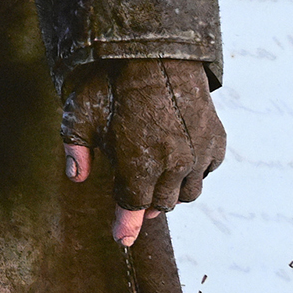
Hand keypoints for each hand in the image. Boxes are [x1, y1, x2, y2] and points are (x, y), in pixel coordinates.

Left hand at [62, 59, 225, 246]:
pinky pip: (207, 170)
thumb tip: (76, 177)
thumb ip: (76, 148)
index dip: (125, 223)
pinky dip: (193, 173)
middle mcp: (174, 163)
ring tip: (154, 180)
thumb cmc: (112, 83)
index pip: (133, 205)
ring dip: (170, 192)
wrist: (157, 53)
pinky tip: (177, 161)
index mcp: (140, 162)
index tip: (120, 238)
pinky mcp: (216, 140)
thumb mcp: (80, 113)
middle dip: (144, 203)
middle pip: (160, 202)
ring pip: (188, 192)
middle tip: (132, 195)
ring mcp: (199, 153)